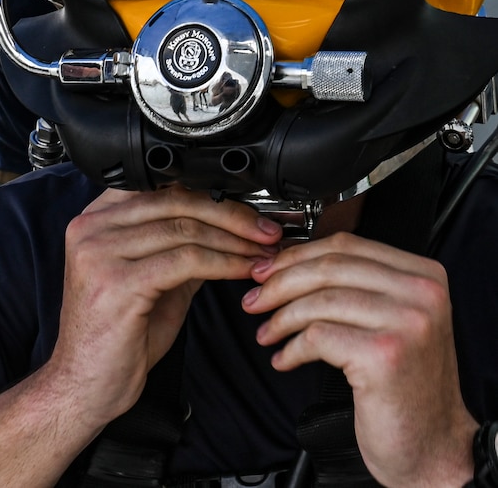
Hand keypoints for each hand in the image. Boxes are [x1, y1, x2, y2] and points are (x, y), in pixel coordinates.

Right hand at [49, 185, 281, 427]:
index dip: (212, 194)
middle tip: (267, 231)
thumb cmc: (118, 336)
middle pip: (176, 201)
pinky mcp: (117, 282)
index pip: (163, 186)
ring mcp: (100, 252)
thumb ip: (182, 246)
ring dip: (235, 241)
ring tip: (263, 253)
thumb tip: (231, 227)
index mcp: (96, 218)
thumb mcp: (154, 278)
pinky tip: (244, 271)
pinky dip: (225, 263)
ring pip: (186, 230)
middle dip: (232, 215)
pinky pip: (186, 260)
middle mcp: (92, 228)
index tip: (249, 211)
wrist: (85, 387)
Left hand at [242, 231, 476, 486]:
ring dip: (282, 318)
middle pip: (330, 268)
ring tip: (266, 333)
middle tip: (255, 299)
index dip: (299, 255)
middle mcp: (421, 293)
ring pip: (320, 301)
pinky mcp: (384, 354)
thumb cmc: (406, 385)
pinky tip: (285, 359)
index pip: (347, 245)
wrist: (434, 445)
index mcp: (423, 275)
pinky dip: (292, 347)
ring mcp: (406, 322)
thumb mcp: (393, 319)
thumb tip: (289, 263)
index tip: (269, 270)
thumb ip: (357, 285)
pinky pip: (319, 336)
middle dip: (281, 283)